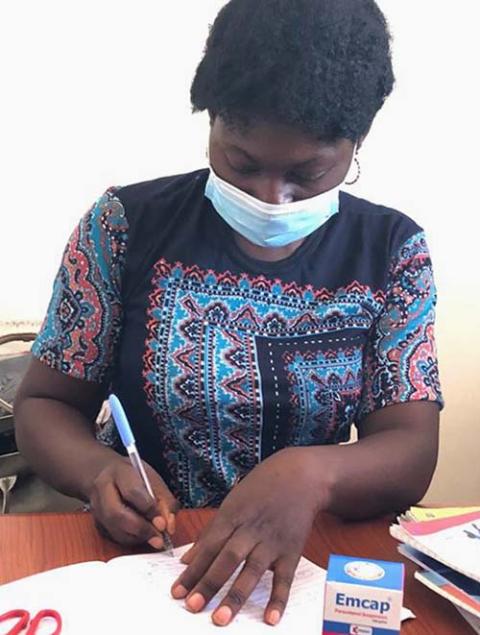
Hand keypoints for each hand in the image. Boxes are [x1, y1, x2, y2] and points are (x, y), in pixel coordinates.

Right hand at [89, 456, 179, 548]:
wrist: (106, 473)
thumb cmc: (133, 475)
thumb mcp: (153, 479)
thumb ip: (165, 500)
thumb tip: (168, 526)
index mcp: (119, 472)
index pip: (133, 492)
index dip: (149, 510)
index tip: (162, 523)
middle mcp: (102, 489)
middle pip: (117, 514)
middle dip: (141, 529)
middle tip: (159, 538)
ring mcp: (96, 507)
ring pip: (114, 530)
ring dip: (137, 538)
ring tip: (154, 538)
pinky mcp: (97, 522)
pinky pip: (114, 536)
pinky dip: (131, 540)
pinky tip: (142, 536)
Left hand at [170, 448, 323, 626]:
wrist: (300, 476)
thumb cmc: (261, 488)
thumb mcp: (232, 502)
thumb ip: (210, 532)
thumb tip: (187, 560)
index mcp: (232, 515)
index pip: (209, 546)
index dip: (193, 570)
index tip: (177, 592)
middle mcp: (251, 529)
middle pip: (227, 558)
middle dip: (209, 583)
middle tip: (192, 606)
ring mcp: (272, 541)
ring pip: (252, 571)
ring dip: (236, 595)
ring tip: (221, 618)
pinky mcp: (291, 551)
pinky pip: (284, 578)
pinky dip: (278, 599)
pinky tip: (270, 619)